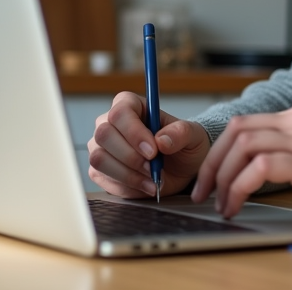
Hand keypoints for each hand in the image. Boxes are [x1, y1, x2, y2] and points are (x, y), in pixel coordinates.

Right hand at [88, 91, 210, 198]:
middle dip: (130, 156)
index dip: (133, 132)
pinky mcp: (99, 170)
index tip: (153, 151)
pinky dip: (127, 187)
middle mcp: (109, 123)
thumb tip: (162, 140)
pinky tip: (146, 185)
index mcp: (130, 105)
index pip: (120, 113)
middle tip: (153, 168)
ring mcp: (101, 147)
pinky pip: (103, 180)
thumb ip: (180, 133)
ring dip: (128, 174)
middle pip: (104, 135)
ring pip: (99, 159)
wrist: (181, 168)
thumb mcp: (192, 135)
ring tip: (153, 179)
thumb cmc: (183, 144)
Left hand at [189, 104, 291, 221]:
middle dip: (213, 163)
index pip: (245, 124)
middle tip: (203, 191)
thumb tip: (255, 170)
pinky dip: (240, 187)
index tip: (209, 177)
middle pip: (237, 131)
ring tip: (220, 203)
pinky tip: (238, 204)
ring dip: (222, 177)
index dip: (219, 150)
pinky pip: (259, 168)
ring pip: (244, 146)